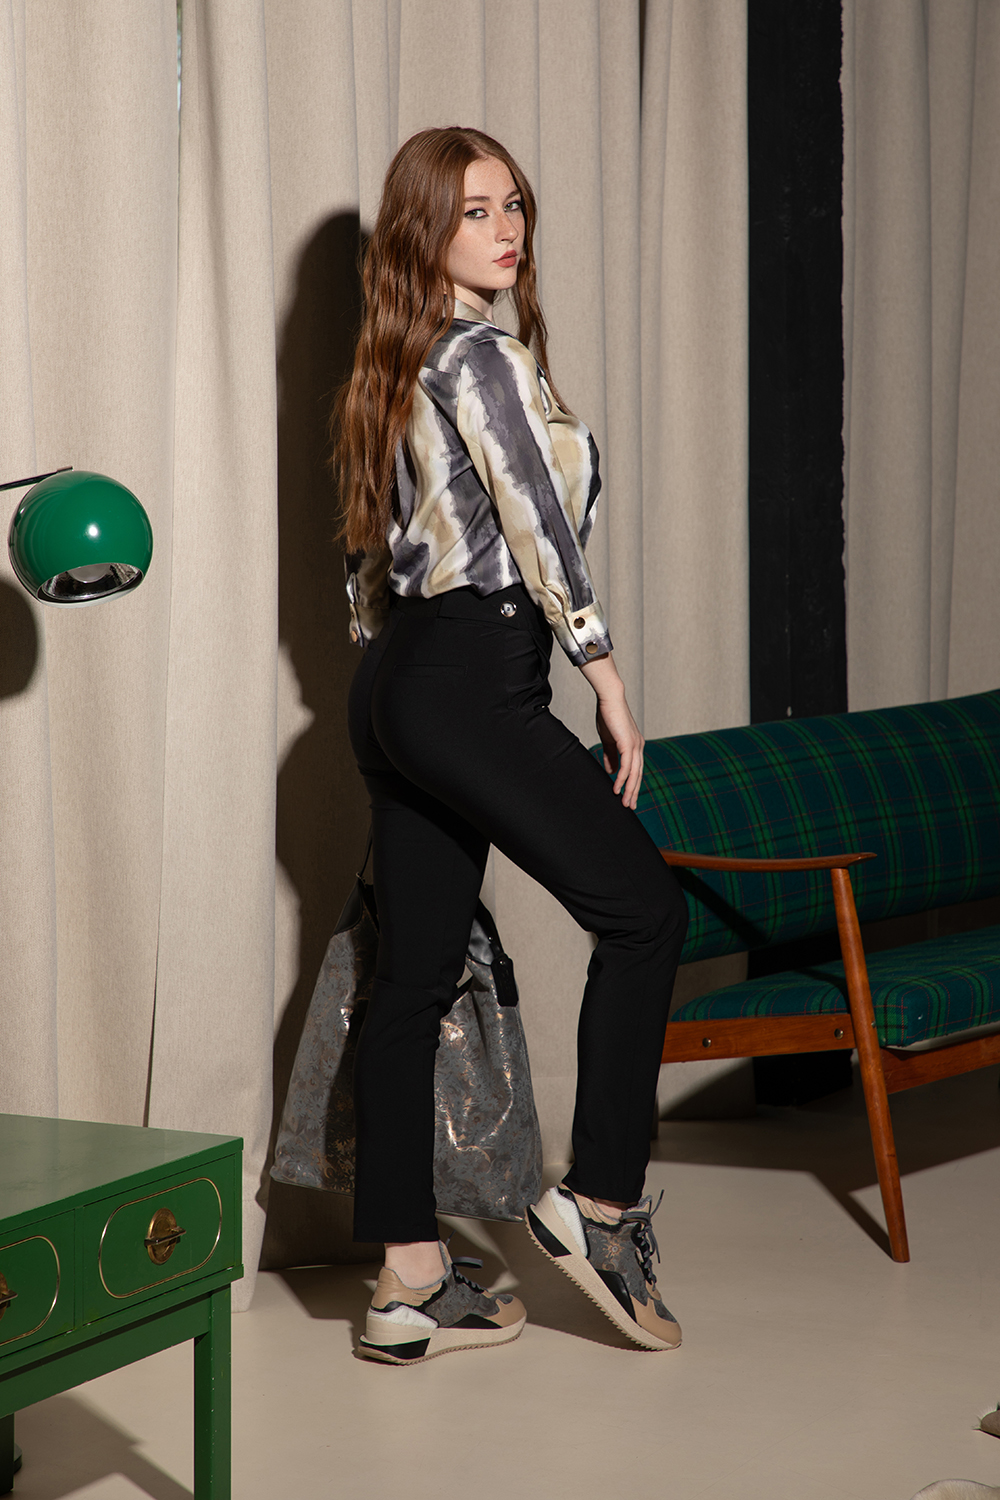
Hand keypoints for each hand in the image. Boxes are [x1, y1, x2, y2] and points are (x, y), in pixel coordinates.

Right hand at [580, 654, 644, 809]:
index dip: (633, 784)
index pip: (636, 769)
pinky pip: (626, 766)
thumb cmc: (608, 716)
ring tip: (625, 803)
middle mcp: (639, 747)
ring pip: (634, 773)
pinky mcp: (629, 744)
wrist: (610, 699)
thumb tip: (611, 770)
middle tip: (630, 806)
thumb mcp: (608, 739)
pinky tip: (617, 788)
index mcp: (635, 746)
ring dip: (629, 789)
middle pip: (638, 774)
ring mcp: (635, 745)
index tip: (628, 797)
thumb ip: (610, 755)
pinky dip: (622, 778)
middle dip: (634, 792)